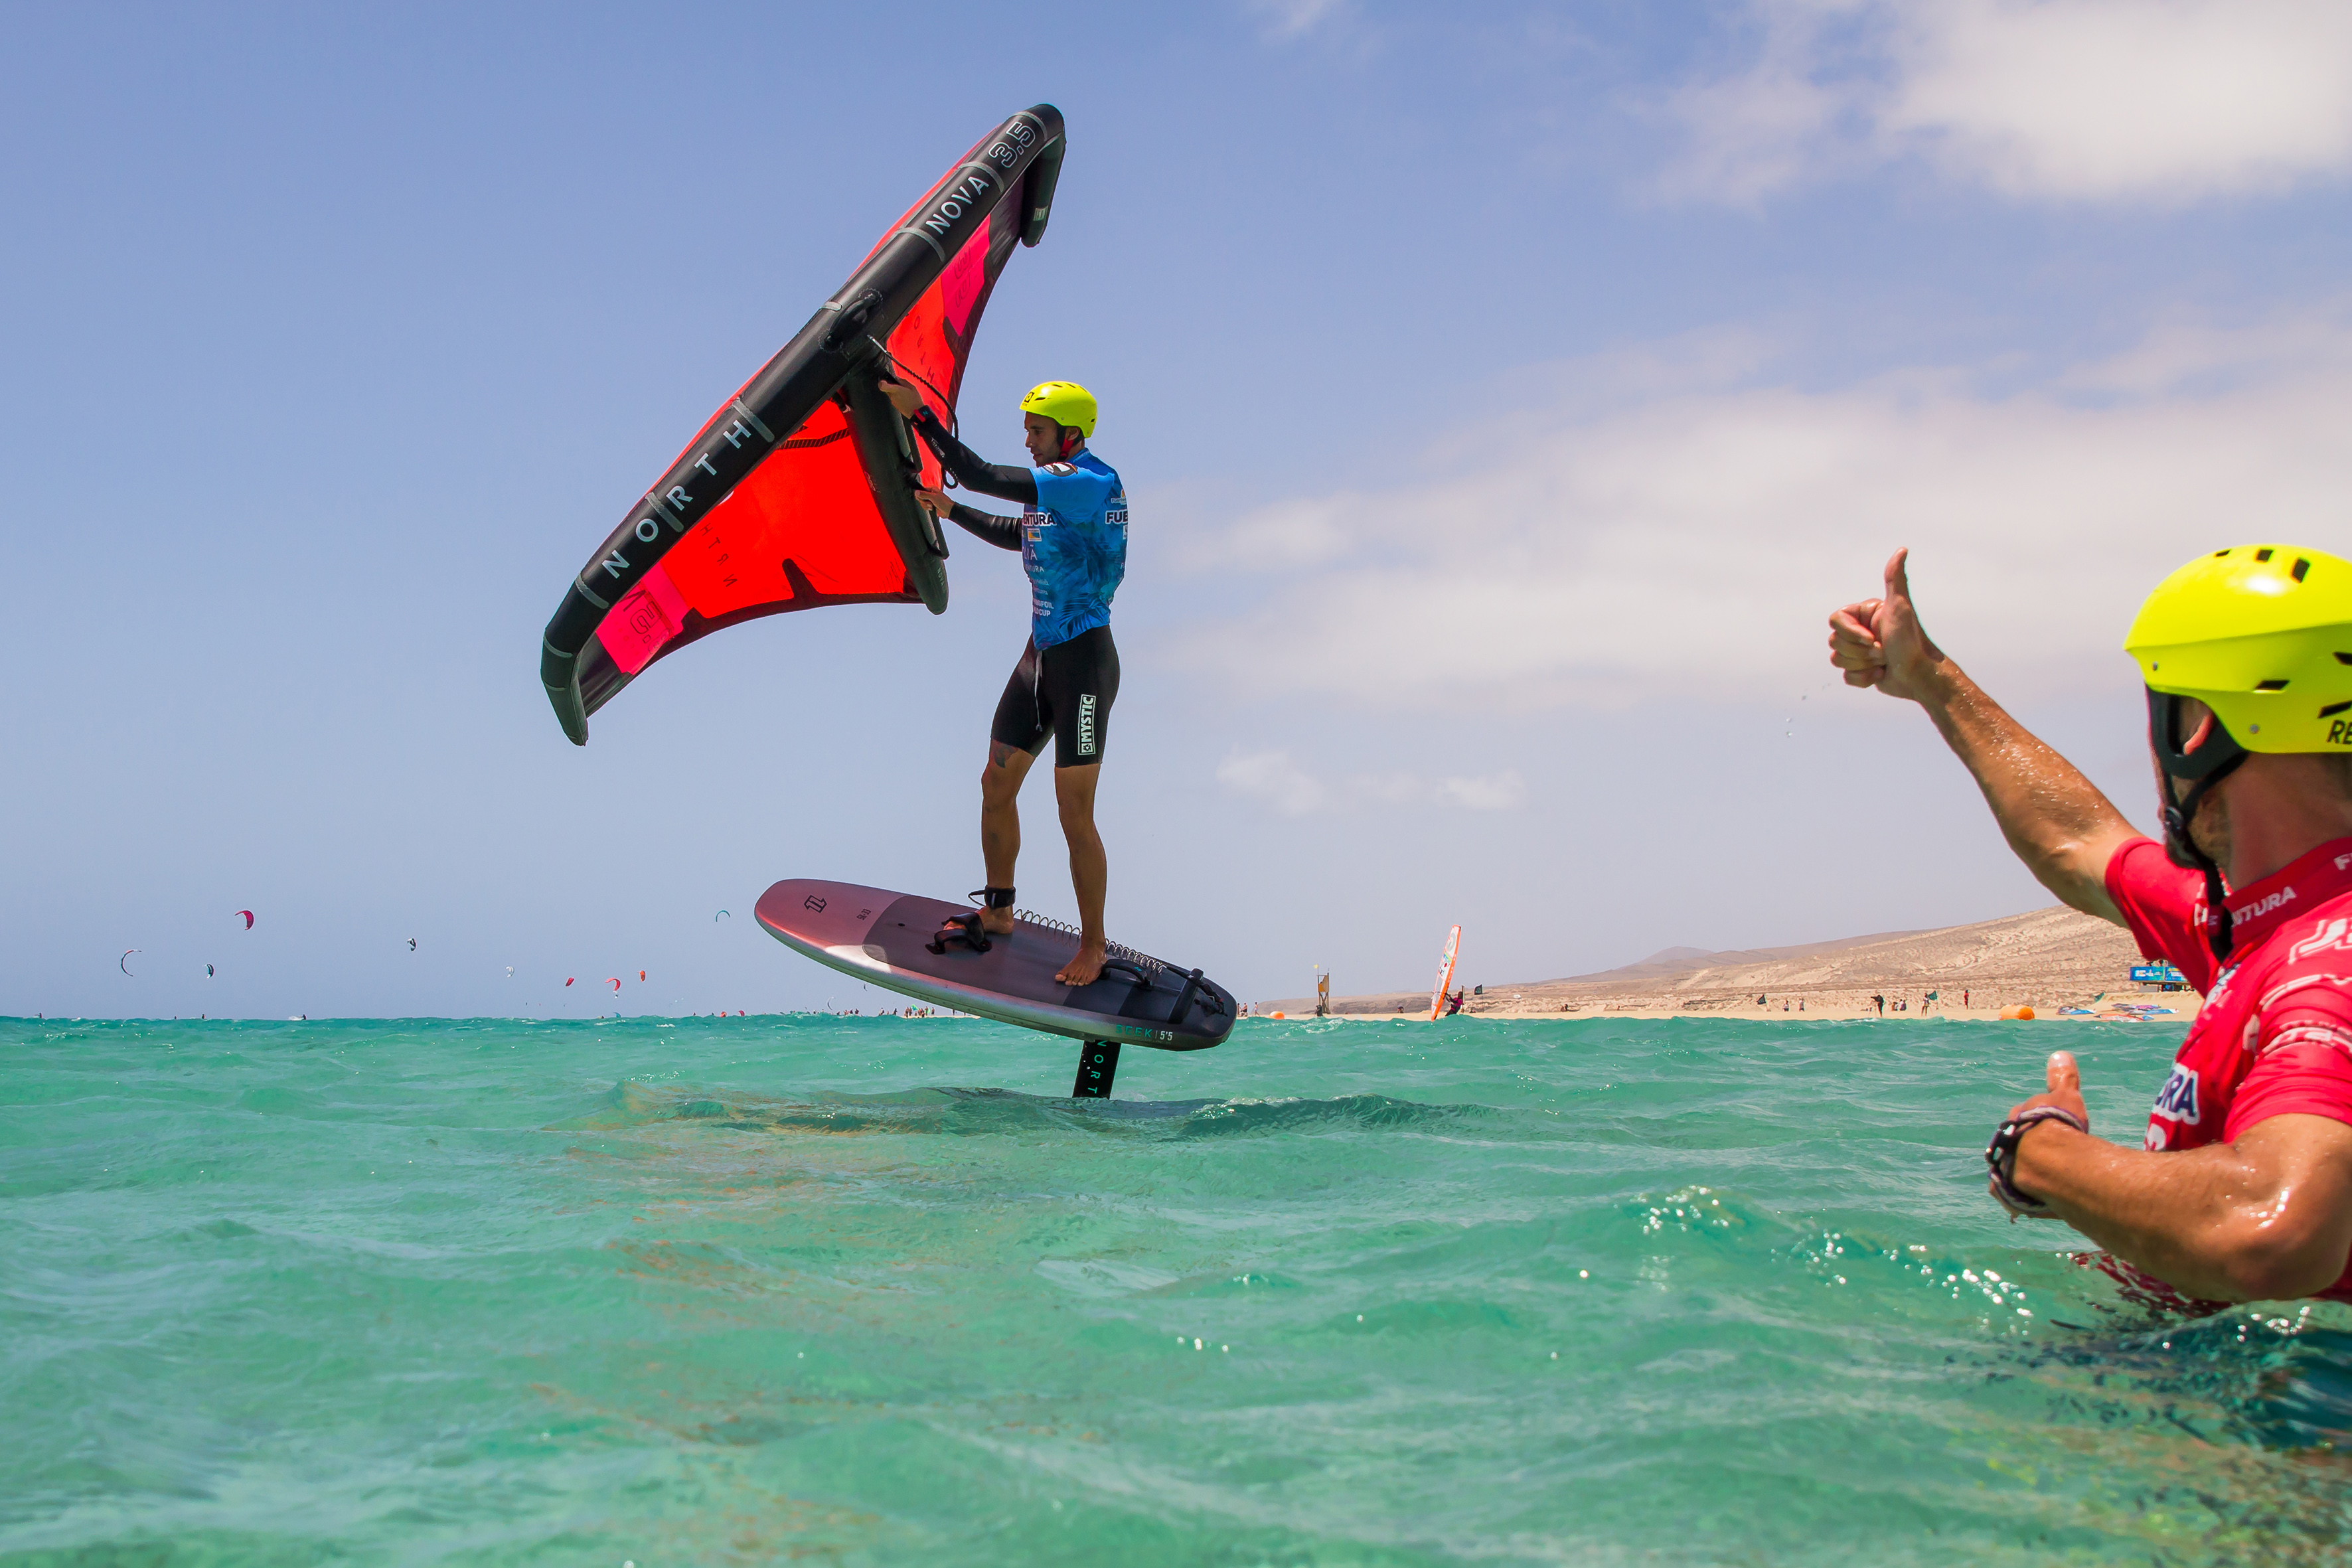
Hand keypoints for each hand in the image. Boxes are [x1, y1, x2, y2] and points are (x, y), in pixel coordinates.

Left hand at [879, 377, 923, 420]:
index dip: (881, 382)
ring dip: (895, 392)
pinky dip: (897, 397)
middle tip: (900, 386)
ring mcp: (893, 401)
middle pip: (887, 388)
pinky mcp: (895, 405)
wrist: (916, 412)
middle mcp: (892, 396)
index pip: (882, 386)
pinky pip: (894, 398)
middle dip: (892, 386)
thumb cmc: (915, 400)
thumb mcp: (911, 387)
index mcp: (895, 389)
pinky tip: (905, 398)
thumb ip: (903, 381)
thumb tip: (897, 378)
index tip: (884, 380)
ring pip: (890, 393)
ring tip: (904, 393)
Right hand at [914, 487, 950, 515]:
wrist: (949, 511)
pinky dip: (928, 508)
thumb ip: (924, 494)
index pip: (920, 491)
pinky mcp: (930, 504)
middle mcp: (930, 493)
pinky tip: (932, 508)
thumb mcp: (933, 497)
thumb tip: (916, 492)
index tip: (924, 499)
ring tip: (932, 506)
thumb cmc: (944, 502)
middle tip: (930, 503)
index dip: (920, 496)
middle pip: (920, 497)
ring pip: (922, 502)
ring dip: (926, 506)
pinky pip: (925, 506)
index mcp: (931, 488)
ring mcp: (930, 499)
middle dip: (924, 502)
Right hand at [1827, 547, 1947, 701]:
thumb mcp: (1900, 607)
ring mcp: (1859, 651)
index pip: (1835, 620)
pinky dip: (1863, 679)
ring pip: (1837, 659)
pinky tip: (1880, 674)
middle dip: (1859, 651)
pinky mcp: (1860, 671)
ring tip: (1883, 662)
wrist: (1920, 675)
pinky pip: (1845, 677)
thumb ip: (1895, 579)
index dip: (1850, 632)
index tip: (1871, 638)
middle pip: (1834, 641)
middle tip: (1882, 650)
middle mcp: (1861, 631)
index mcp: (1865, 615)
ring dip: (1862, 664)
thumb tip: (1902, 550)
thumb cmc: (1911, 641)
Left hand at [1991, 1051, 2091, 1211]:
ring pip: (2013, 1168)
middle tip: (2054, 1155)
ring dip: (2027, 1172)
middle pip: (2016, 1143)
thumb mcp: (2066, 1098)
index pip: (2025, 1118)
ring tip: (2049, 1178)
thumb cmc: (2062, 1127)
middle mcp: (2005, 1142)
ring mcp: (2005, 1168)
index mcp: (2016, 1118)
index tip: (2055, 1130)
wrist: (2052, 1163)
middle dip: (2030, 1147)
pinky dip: (2020, 1195)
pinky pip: (2011, 1194)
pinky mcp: (2008, 1194)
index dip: (2041, 1123)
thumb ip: (2062, 1078)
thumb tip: (2060, 1054)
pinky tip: (2035, 1197)